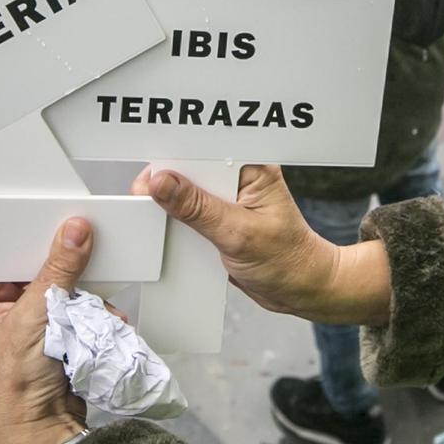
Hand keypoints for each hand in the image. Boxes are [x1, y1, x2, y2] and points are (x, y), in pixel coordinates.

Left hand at [0, 219, 91, 443]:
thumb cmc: (13, 392)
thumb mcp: (33, 322)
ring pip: (57, 287)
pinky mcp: (49, 336)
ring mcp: (23, 324)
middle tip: (85, 247)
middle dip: (62, 267)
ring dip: (81, 293)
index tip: (55, 218)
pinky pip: (72, 308)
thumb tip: (74, 232)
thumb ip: (57, 273)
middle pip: (32, 268)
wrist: (40, 439)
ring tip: (95, 300)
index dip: (26, 235)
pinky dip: (90, 312)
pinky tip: (103, 318)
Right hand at [133, 165, 390, 325]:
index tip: (149, 180)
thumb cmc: (288, 261)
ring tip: (150, 215)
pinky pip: (188, 213)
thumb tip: (161, 183)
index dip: (173, 162)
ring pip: (185, 192)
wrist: (302, 291)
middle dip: (165, 182)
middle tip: (142, 199)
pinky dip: (176, 222)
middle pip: (190, 168)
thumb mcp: (239, 234)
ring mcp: (226, 198)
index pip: (203, 152)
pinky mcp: (218, 218)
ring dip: (168, 204)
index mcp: (250, 166)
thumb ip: (198, 208)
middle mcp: (237, 176)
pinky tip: (165, 230)